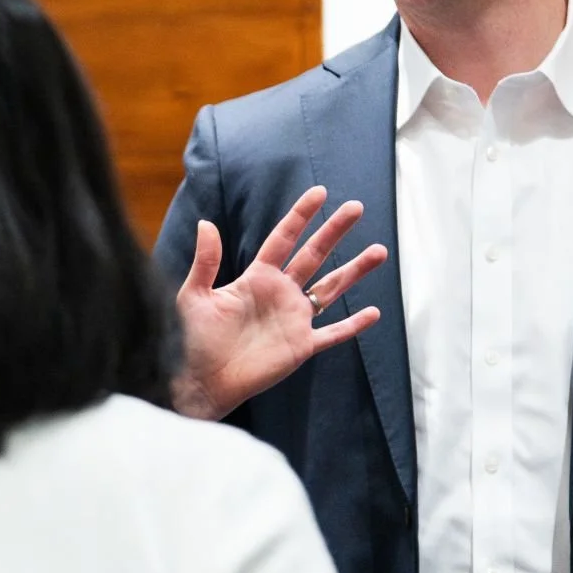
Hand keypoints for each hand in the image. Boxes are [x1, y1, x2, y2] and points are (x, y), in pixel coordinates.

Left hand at [171, 186, 388, 420]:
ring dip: (355, 270)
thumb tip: (206, 223)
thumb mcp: (195, 295)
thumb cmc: (192, 338)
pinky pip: (333, 333)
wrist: (201, 380)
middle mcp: (280, 293)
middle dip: (335, 231)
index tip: (319, 192)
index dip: (301, 215)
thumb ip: (206, 261)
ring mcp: (294, 319)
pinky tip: (373, 313)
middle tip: (357, 208)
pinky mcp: (301, 346)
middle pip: (314, 255)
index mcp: (257, 277)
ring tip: (380, 251)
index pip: (284, 238)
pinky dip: (353, 325)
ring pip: (331, 288)